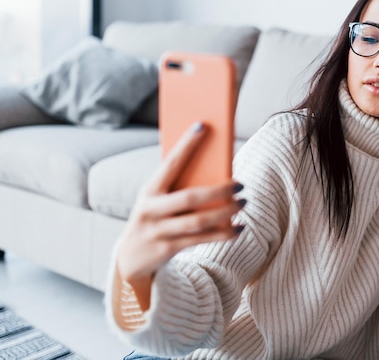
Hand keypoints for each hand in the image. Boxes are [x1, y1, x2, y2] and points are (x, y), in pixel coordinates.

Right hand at [116, 122, 244, 292]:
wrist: (130, 257)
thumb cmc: (155, 217)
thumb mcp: (158, 199)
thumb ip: (179, 186)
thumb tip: (217, 169)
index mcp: (149, 190)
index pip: (170, 163)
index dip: (186, 145)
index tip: (202, 126)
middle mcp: (150, 209)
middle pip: (189, 197)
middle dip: (219, 191)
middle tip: (241, 185)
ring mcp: (158, 231)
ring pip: (198, 221)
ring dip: (225, 212)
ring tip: (243, 203)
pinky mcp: (167, 249)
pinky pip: (201, 240)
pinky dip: (223, 234)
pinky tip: (239, 228)